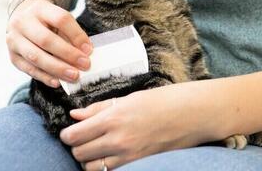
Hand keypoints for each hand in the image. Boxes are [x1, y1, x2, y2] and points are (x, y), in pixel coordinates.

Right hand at [6, 0, 91, 86]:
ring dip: (57, 68)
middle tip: (85, 65)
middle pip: (46, 40)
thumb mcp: (58, 20)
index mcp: (40, 9)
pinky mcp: (12, 56)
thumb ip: (71, 35)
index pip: (61, 19)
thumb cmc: (47, 22)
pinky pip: (29, 69)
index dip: (77, 35)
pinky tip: (58, 82)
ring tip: (74, 76)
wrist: (23, 20)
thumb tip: (85, 53)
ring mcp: (14, 40)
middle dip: (68, 54)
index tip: (89, 49)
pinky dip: (45, 77)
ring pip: (35, 56)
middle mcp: (23, 22)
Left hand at [60, 82, 223, 169]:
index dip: (67, 134)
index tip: (70, 131)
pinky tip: (111, 156)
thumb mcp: (129, 98)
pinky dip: (105, 167)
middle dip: (76, 147)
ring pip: (91, 168)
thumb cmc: (164, 101)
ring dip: (89, 160)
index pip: (74, 136)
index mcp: (114, 118)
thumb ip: (99, 108)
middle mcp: (118, 140)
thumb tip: (75, 115)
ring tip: (97, 148)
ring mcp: (129, 156)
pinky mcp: (139, 165)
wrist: (194, 114)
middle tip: (83, 138)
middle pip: (79, 154)